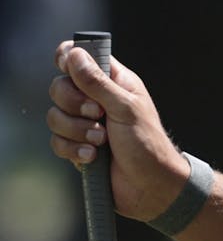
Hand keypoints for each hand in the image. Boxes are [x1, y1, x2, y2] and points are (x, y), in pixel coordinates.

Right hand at [47, 40, 189, 220]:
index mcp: (114, 82)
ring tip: (101, 140)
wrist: (150, 186)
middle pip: (59, 87)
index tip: (65, 65)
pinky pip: (56, 141)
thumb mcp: (125, 108)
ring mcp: (85, 124)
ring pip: (54, 116)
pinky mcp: (77, 146)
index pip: (81, 58)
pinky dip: (73, 149)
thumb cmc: (148, 144)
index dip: (68, 57)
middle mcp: (96, 99)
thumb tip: (74, 54)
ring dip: (76, 130)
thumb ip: (97, 82)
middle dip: (73, 103)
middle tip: (97, 114)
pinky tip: (94, 157)